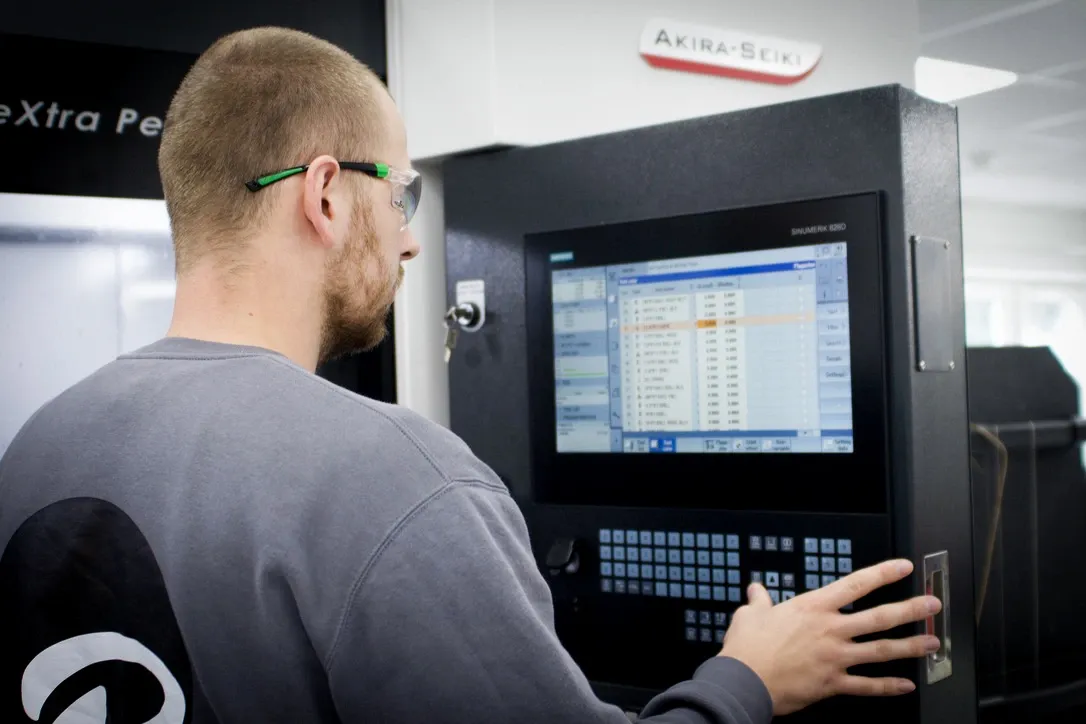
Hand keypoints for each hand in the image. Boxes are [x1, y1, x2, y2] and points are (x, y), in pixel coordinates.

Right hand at [719, 559, 939, 715]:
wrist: (745, 680)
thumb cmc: (747, 648)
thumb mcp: (750, 615)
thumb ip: (759, 601)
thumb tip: (756, 591)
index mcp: (813, 608)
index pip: (855, 585)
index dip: (882, 574)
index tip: (903, 567)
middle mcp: (830, 630)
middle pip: (879, 617)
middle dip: (910, 609)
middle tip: (932, 605)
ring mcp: (835, 657)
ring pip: (881, 650)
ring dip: (910, 646)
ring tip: (932, 642)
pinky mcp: (833, 683)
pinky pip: (867, 686)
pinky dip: (888, 687)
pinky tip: (906, 685)